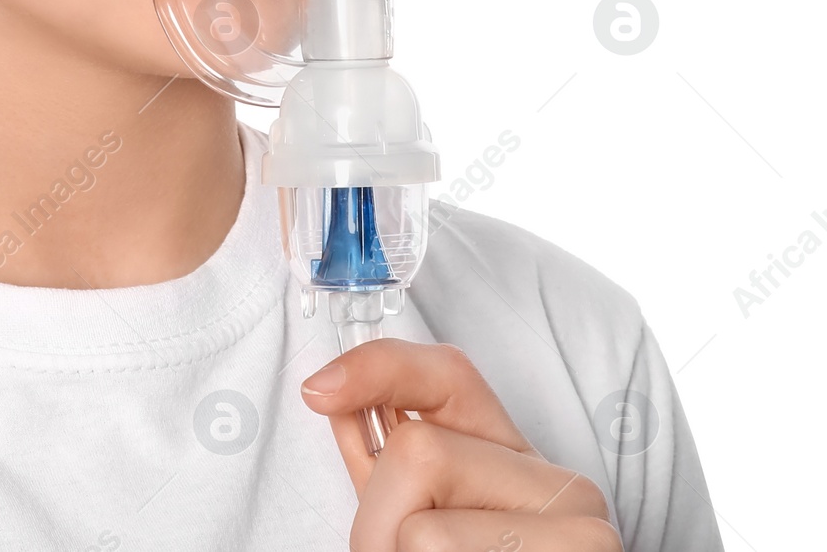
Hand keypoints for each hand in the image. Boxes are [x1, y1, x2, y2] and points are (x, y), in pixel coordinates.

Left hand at [300, 339, 622, 550]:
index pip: (448, 375)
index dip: (377, 368)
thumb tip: (331, 398)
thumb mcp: (429, 522)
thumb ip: (385, 467)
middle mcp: (565, 487)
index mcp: (519, 462)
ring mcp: (584, 535)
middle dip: (380, 521)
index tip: (319, 391)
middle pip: (417, 454)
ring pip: (424, 530)